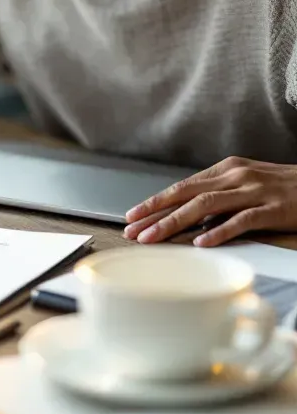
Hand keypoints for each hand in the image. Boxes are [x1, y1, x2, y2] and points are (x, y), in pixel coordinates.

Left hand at [123, 156, 296, 246]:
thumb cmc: (286, 189)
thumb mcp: (248, 185)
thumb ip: (220, 196)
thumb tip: (190, 216)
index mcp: (227, 170)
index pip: (182, 187)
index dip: (155, 202)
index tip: (132, 216)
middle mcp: (236, 176)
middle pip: (186, 194)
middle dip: (155, 213)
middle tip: (132, 229)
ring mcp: (255, 191)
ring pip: (205, 206)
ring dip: (175, 223)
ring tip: (153, 238)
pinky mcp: (274, 208)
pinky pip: (241, 220)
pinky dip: (219, 231)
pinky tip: (201, 243)